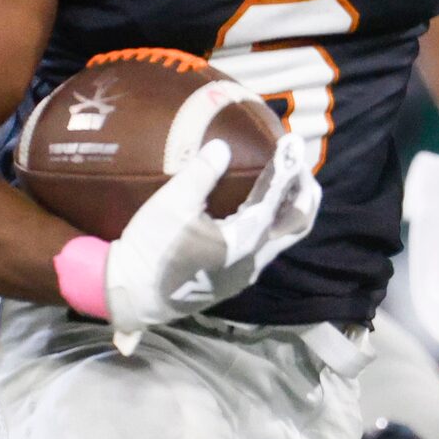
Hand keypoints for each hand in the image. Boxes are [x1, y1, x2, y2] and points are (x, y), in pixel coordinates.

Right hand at [99, 134, 320, 343]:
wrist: (134, 295)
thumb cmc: (152, 249)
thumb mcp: (172, 204)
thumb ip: (201, 173)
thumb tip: (223, 146)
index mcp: (245, 240)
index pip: (278, 199)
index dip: (288, 168)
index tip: (291, 143)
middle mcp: (255, 260)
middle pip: (298, 225)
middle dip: (304, 193)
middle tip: (298, 165)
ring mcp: (246, 273)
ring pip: (283, 238)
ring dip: (289, 209)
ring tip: (283, 182)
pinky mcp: (234, 279)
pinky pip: (267, 247)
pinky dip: (272, 223)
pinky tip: (255, 209)